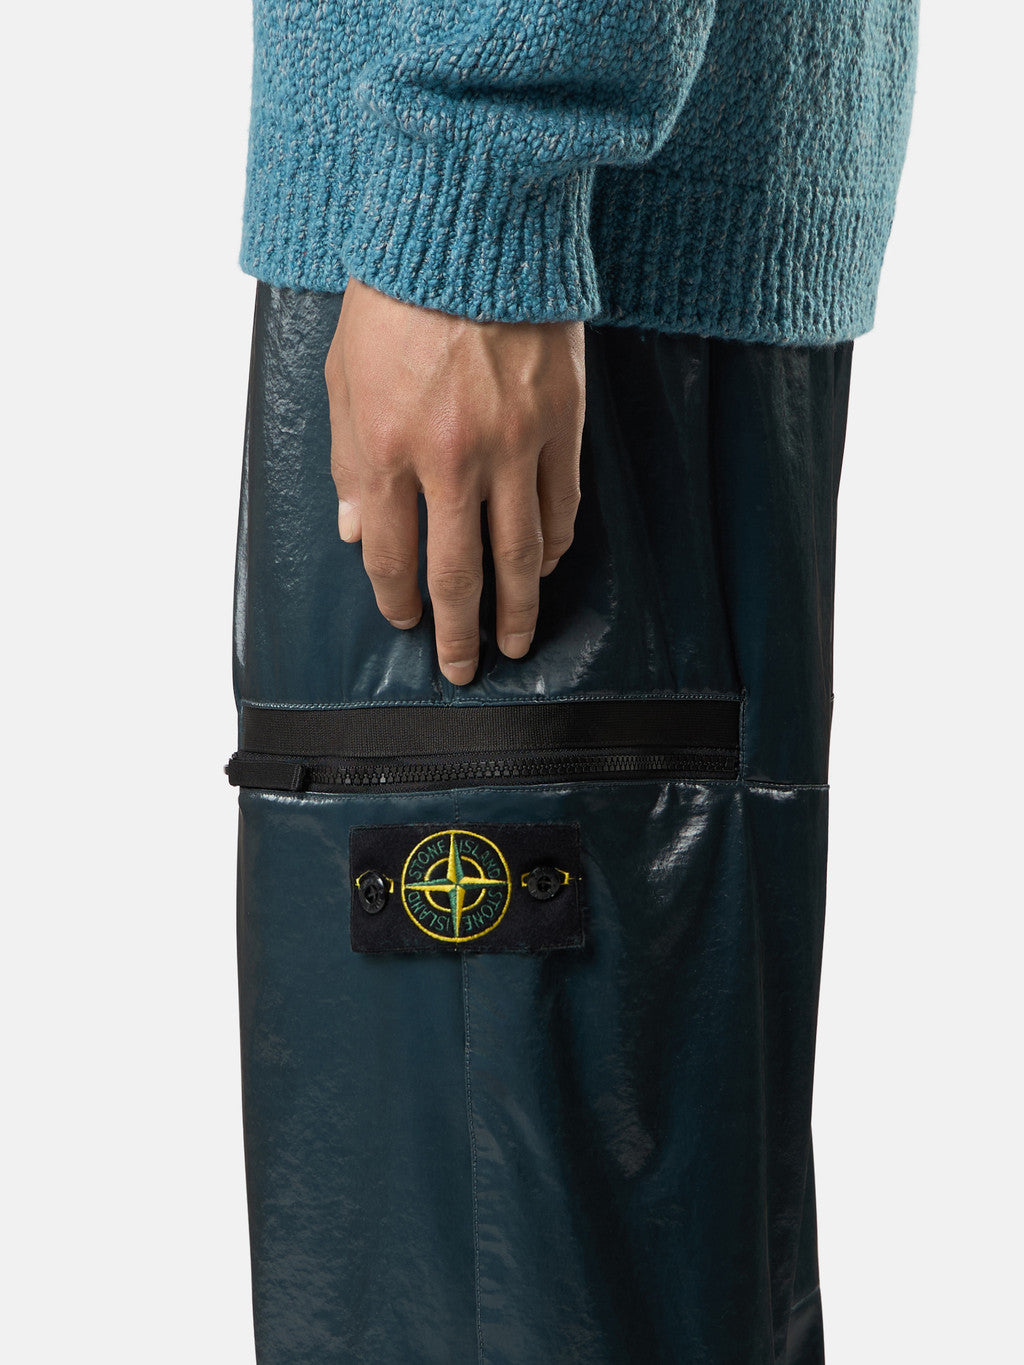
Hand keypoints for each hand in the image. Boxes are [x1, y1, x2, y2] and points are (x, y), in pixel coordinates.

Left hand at [326, 277, 584, 685]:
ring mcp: (514, 445)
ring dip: (519, 608)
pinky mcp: (561, 424)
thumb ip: (350, 463)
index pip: (392, 556)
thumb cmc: (395, 299)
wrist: (468, 228)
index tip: (404, 622)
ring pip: (522, 554)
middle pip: (459, 574)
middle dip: (460, 632)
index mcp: (387, 450)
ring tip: (518, 640)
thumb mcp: (344, 378)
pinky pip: (563, 506)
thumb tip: (357, 533)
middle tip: (467, 669)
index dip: (396, 601)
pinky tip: (548, 566)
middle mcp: (452, 459)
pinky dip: (556, 546)